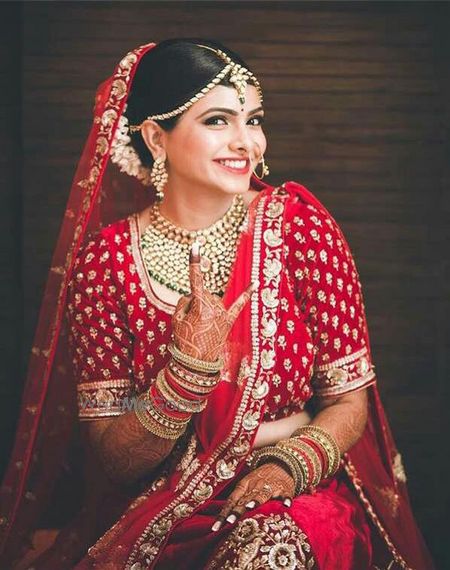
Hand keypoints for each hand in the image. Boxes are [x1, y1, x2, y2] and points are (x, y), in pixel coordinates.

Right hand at [172, 241, 255, 360]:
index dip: (195, 262)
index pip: (195, 280)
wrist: (196, 363)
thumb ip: (184, 301)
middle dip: (194, 303)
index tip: (196, 246)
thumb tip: (194, 296)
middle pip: (202, 294)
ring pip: (212, 301)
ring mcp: (223, 314)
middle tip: (189, 322)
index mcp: (200, 305)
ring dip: (205, 309)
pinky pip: (239, 305)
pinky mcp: (229, 321)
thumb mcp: (176, 319)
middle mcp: (215, 307)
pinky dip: (247, 294)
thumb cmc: (184, 339)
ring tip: (200, 327)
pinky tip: (255, 283)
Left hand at [211, 462, 294, 531]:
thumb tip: (224, 520)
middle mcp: (255, 486)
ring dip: (256, 500)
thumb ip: (238, 501)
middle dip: (237, 510)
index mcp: (244, 486)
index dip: (224, 513)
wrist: (280, 465)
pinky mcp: (284, 489)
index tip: (216, 527)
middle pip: (245, 500)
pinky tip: (286, 505)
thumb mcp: (246, 487)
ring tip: (251, 507)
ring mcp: (270, 487)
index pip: (231, 500)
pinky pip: (284, 494)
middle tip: (230, 520)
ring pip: (262, 494)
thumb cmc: (259, 481)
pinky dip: (285, 499)